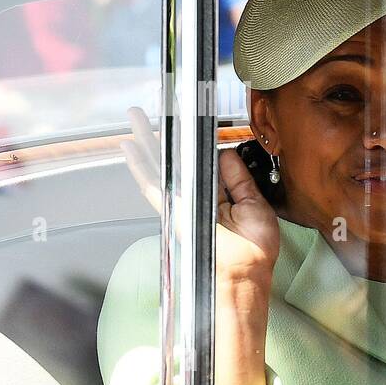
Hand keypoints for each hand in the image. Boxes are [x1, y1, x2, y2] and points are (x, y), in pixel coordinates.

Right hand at [121, 106, 279, 284]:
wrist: (245, 272)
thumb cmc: (254, 248)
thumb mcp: (255, 205)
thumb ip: (239, 178)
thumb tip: (225, 153)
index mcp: (220, 194)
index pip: (205, 161)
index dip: (197, 141)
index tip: (192, 120)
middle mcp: (199, 196)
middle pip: (179, 159)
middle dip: (165, 134)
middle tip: (152, 112)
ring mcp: (185, 202)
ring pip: (162, 166)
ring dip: (146, 141)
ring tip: (134, 118)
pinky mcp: (175, 210)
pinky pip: (154, 186)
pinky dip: (141, 167)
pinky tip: (130, 149)